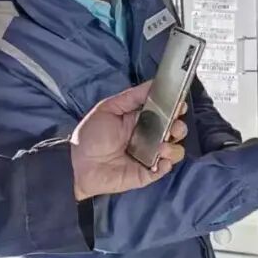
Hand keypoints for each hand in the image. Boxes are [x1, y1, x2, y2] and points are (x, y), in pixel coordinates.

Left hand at [70, 83, 186, 198]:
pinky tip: (159, 160)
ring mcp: (149, 156)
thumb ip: (132, 97)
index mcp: (140, 120)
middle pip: (174, 132)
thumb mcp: (108, 108)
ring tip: (161, 147)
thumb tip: (154, 83)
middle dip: (179, 128)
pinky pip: (164, 169)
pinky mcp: (146, 173)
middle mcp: (148, 137)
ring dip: (173, 148)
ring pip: (174, 151)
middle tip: (174, 128)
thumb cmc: (90, 135)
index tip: (180, 106)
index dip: (175, 109)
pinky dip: (166, 164)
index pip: (165, 113)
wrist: (78, 163)